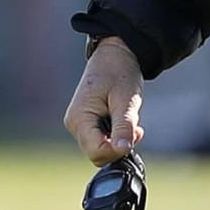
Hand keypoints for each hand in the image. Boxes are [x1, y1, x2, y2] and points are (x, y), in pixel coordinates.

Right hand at [63, 37, 144, 165]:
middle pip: (98, 153)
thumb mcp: (126, 100)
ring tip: (129, 119)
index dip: (118, 149)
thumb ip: (123, 127)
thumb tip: (122, 150)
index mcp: (79, 118)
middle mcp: (74, 124)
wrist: (114, 55)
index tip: (135, 132)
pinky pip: (101, 139)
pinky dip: (115, 135)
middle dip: (119, 145)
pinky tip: (124, 120)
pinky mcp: (85, 123)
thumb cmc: (119, 73)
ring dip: (119, 139)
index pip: (97, 152)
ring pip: (100, 148)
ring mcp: (78, 124)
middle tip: (135, 126)